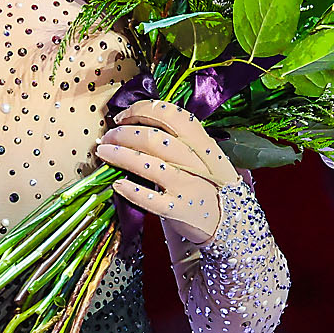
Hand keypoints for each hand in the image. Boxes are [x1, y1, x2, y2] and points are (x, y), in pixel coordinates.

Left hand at [95, 99, 228, 245]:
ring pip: (151, 164)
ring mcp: (190, 186)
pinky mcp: (181, 210)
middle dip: (124, 134)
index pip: (172, 115)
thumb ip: (177, 142)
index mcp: (204, 143)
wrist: (230, 222)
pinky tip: (117, 184)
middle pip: (155, 138)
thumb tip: (134, 126)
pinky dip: (131, 190)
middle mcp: (198, 162)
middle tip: (106, 137)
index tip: (122, 116)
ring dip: (121, 155)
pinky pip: (152, 199)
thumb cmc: (207, 184)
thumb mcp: (202, 157)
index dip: (142, 110)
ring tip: (103, 152)